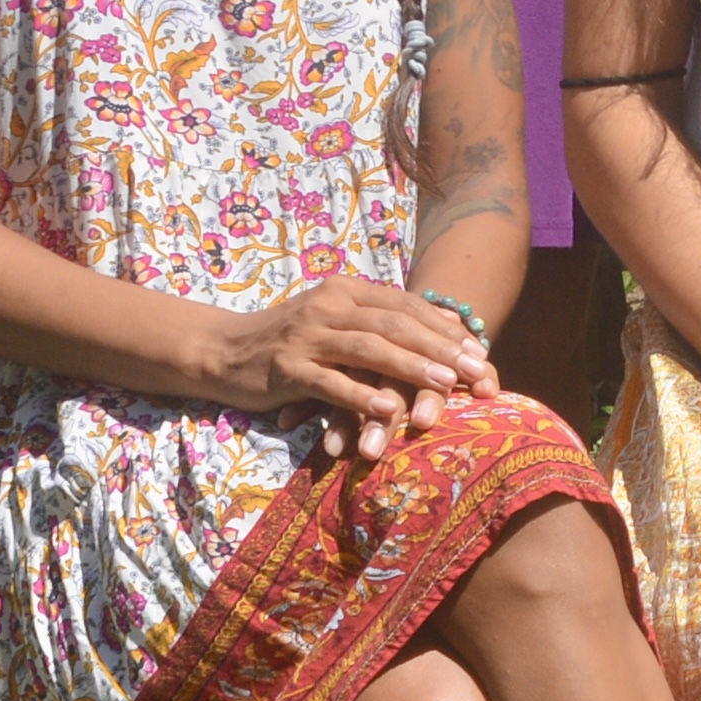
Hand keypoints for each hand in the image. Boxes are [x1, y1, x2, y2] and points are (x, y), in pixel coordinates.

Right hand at [207, 277, 498, 451]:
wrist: (222, 352)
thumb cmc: (288, 342)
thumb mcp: (334, 324)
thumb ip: (376, 327)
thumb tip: (438, 340)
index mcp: (345, 290)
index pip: (405, 305)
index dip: (445, 328)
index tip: (479, 351)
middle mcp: (329, 305)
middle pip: (395, 323)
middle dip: (440, 347)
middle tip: (476, 369)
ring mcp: (307, 336)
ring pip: (369, 348)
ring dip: (411, 367)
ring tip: (446, 384)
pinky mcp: (288, 368)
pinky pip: (332, 382)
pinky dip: (363, 396)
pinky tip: (389, 411)